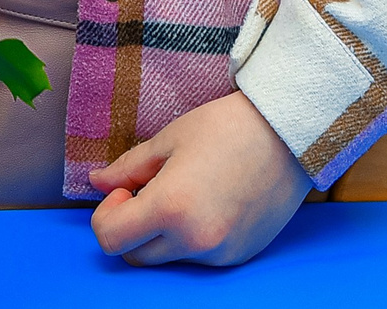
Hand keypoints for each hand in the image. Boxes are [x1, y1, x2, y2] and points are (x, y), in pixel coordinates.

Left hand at [89, 91, 309, 266]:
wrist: (289, 136)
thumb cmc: (226, 128)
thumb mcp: (168, 141)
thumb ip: (128, 167)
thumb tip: (97, 181)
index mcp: (170, 208)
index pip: (110, 239)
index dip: (106, 214)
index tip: (124, 189)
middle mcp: (195, 240)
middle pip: (136, 255)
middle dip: (129, 227)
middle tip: (145, 190)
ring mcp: (220, 253)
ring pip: (167, 257)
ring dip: (160, 234)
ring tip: (182, 192)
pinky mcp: (239, 256)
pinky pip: (198, 257)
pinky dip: (189, 237)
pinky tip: (206, 202)